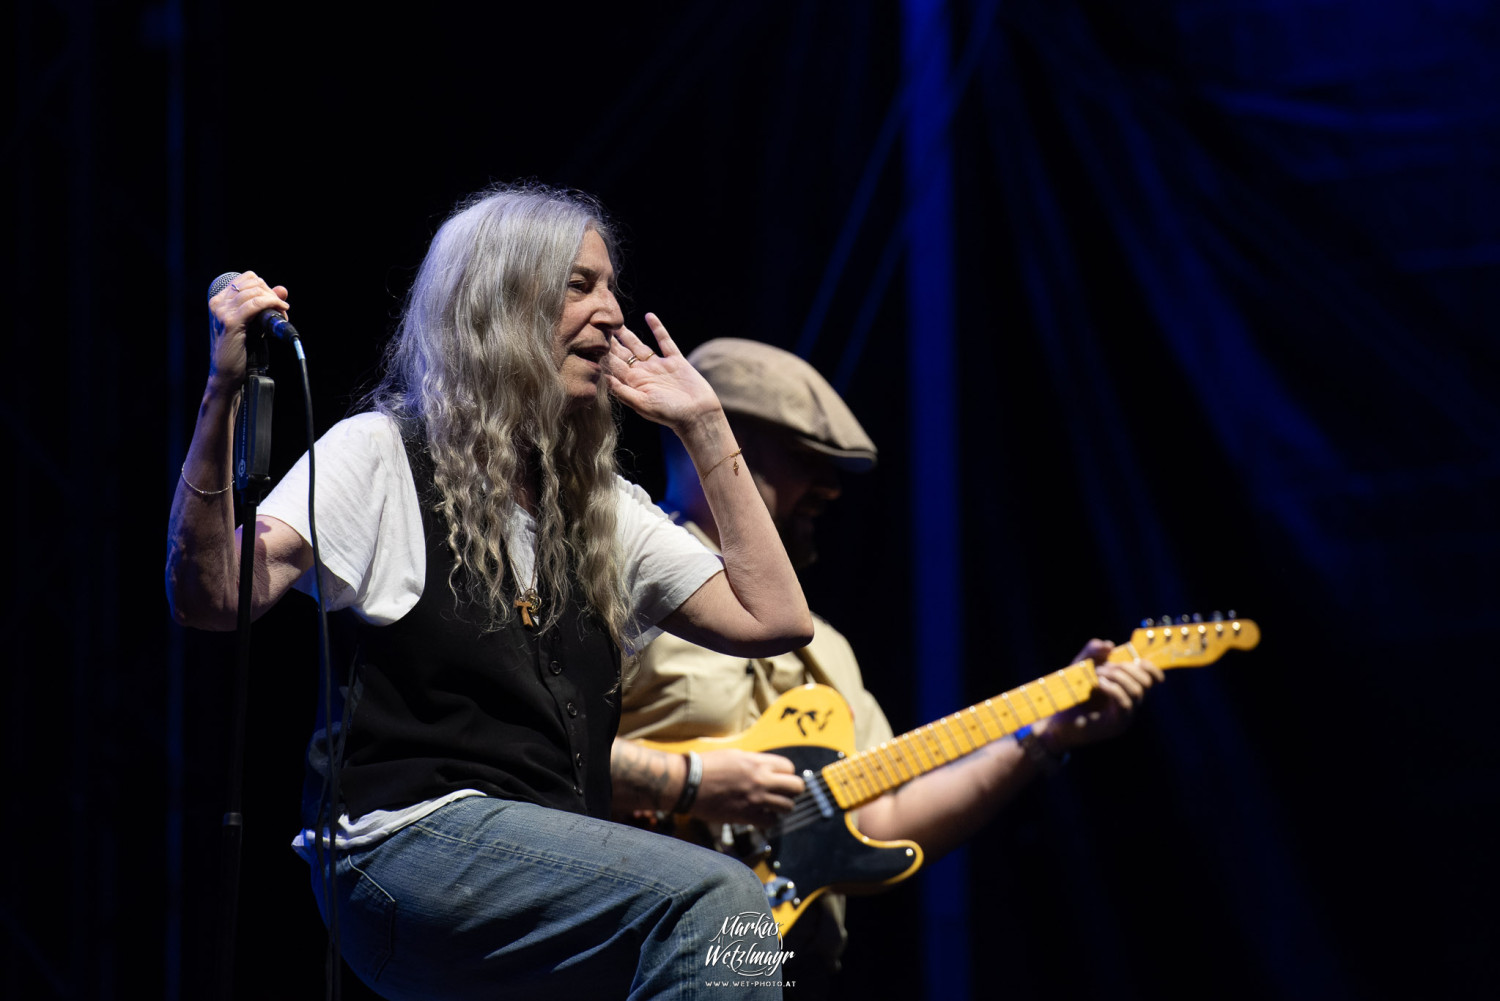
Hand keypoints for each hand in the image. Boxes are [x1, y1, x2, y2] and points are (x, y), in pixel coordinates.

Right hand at [207, 271, 288, 391]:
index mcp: (219, 300)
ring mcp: (222, 312)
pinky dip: (272, 304)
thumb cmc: (240, 351)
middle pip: (252, 282)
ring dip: (274, 300)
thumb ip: (265, 305)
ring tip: (282, 314)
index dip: (265, 287)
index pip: (247, 278)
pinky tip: (281, 311)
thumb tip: (282, 289)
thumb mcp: (253, 323)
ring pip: (255, 291)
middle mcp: (218, 303)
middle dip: (271, 294)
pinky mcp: (231, 323)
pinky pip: (255, 304)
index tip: (275, 302)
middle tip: (281, 310)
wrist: (227, 375)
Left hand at [606, 313, 722, 433]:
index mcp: (634, 384)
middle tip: (598, 325)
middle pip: (624, 354)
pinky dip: (658, 329)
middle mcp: (645, 373)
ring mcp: (660, 366)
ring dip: (628, 335)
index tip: (590, 339)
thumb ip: (623, 391)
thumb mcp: (642, 404)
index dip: (603, 354)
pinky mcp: (675, 361)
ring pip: (640, 346)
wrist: (698, 414)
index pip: (614, 366)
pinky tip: (649, 316)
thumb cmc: (669, 414)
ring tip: (616, 322)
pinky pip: (665, 341)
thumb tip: (603, 378)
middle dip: (611, 341)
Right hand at [692, 749, 806, 827]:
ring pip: (788, 806)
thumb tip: (765, 767)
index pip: (789, 767)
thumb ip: (753, 761)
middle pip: (796, 786)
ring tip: (772, 805)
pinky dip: (769, 820)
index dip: (786, 774)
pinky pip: (771, 821)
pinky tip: (761, 815)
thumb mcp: (734, 755)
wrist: (688, 783)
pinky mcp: (747, 815)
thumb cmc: (707, 766)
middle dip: (792, 790)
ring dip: (782, 806)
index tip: (779, 778)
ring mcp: (755, 798)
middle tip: (782, 793)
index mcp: (757, 762)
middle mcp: (761, 779)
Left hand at [1035, 638, 1163, 751]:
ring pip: (1137, 691)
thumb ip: (1093, 652)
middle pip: (1145, 683)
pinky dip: (1112, 688)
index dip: (1151, 667)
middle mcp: (1129, 704)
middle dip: (1127, 668)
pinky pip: (1124, 703)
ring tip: (1096, 675)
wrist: (1055, 722)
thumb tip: (1109, 645)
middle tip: (1103, 667)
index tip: (1137, 658)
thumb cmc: (1069, 695)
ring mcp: (1124, 716)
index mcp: (1125, 690)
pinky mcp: (1115, 725)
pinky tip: (1097, 684)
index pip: (1151, 679)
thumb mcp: (1080, 666)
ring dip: (1117, 676)